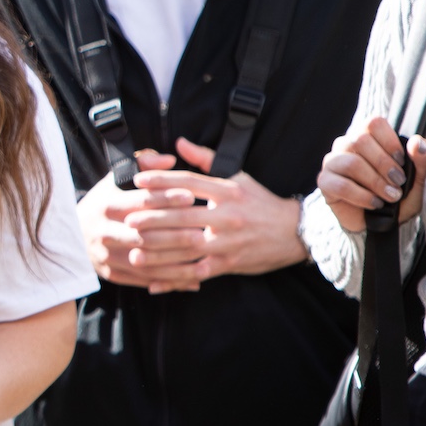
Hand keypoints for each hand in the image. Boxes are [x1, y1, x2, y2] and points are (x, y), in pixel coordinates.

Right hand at [77, 150, 205, 291]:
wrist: (69, 236)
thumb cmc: (101, 204)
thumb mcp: (114, 180)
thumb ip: (142, 165)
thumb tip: (169, 159)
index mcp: (106, 205)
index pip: (140, 201)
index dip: (166, 198)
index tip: (191, 197)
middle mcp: (105, 231)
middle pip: (145, 234)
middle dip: (175, 234)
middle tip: (202, 231)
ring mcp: (107, 254)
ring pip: (147, 260)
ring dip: (176, 260)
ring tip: (202, 256)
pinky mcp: (112, 273)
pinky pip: (144, 278)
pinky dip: (170, 279)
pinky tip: (192, 277)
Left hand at [120, 138, 307, 290]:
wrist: (297, 232)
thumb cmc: (260, 202)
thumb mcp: (237, 176)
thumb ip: (206, 159)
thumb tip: (179, 142)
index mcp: (227, 191)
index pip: (189, 182)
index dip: (162, 180)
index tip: (138, 181)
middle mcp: (227, 217)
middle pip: (184, 217)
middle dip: (154, 220)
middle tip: (128, 221)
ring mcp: (228, 243)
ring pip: (189, 249)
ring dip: (159, 253)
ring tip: (134, 254)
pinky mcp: (230, 264)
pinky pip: (198, 273)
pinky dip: (176, 280)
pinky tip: (154, 284)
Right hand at [319, 116, 425, 231]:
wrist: (383, 223)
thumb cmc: (398, 196)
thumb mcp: (417, 179)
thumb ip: (421, 160)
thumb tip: (418, 143)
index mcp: (368, 138)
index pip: (372, 123)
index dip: (389, 141)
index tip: (401, 160)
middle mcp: (346, 145)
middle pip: (360, 140)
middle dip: (384, 164)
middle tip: (399, 182)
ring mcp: (333, 162)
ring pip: (351, 162)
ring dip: (375, 182)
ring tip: (390, 196)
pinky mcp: (325, 182)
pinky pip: (340, 184)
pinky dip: (362, 196)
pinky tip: (374, 204)